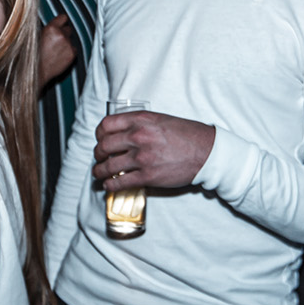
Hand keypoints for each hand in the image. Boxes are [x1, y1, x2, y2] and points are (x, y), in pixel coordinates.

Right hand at [37, 14, 78, 84]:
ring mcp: (68, 44)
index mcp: (51, 28)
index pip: (63, 17)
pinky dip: (69, 52)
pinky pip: (74, 49)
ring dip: (66, 43)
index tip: (60, 25)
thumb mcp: (37, 37)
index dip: (61, 22)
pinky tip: (60, 56)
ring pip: (70, 40)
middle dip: (63, 33)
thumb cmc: (34, 55)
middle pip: (68, 29)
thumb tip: (53, 25)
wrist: (37, 70)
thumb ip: (47, 29)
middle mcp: (61, 35)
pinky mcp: (72, 54)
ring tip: (55, 51)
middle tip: (56, 41)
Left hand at [92, 110, 215, 190]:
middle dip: (98, 154)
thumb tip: (122, 133)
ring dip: (99, 171)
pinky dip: (110, 185)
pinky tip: (109, 185)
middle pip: (104, 146)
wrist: (206, 152)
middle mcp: (138, 137)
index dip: (99, 134)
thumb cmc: (187, 135)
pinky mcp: (147, 176)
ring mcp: (142, 157)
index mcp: (141, 120)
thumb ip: (140, 123)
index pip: (106, 124)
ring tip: (99, 173)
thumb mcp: (161, 119)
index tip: (100, 139)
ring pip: (108, 165)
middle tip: (99, 157)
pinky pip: (120, 182)